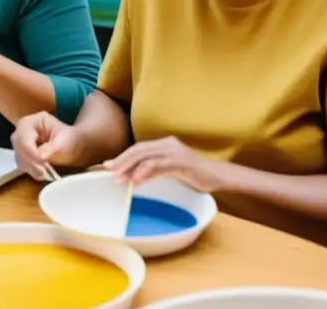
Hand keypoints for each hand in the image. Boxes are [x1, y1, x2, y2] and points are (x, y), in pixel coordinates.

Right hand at [10, 111, 83, 180]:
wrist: (73, 146)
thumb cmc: (69, 140)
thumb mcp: (64, 142)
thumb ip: (51, 148)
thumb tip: (40, 157)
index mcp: (33, 121)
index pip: (25, 136)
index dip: (30, 150)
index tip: (42, 161)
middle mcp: (24, 130)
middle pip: (18, 145)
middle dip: (30, 160)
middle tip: (43, 171)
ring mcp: (22, 142)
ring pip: (19, 156)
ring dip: (30, 167)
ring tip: (45, 174)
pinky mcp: (23, 155)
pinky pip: (22, 164)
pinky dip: (31, 170)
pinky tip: (41, 174)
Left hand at [104, 136, 223, 192]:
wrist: (218, 176)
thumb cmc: (195, 175)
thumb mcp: (171, 170)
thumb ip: (154, 169)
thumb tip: (133, 176)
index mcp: (165, 143)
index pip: (138, 148)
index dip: (122, 156)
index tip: (108, 165)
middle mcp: (168, 144)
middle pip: (138, 150)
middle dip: (121, 161)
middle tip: (108, 171)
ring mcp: (174, 152)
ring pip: (145, 157)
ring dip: (129, 168)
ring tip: (118, 179)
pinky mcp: (180, 162)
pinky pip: (157, 166)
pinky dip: (144, 173)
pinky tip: (135, 182)